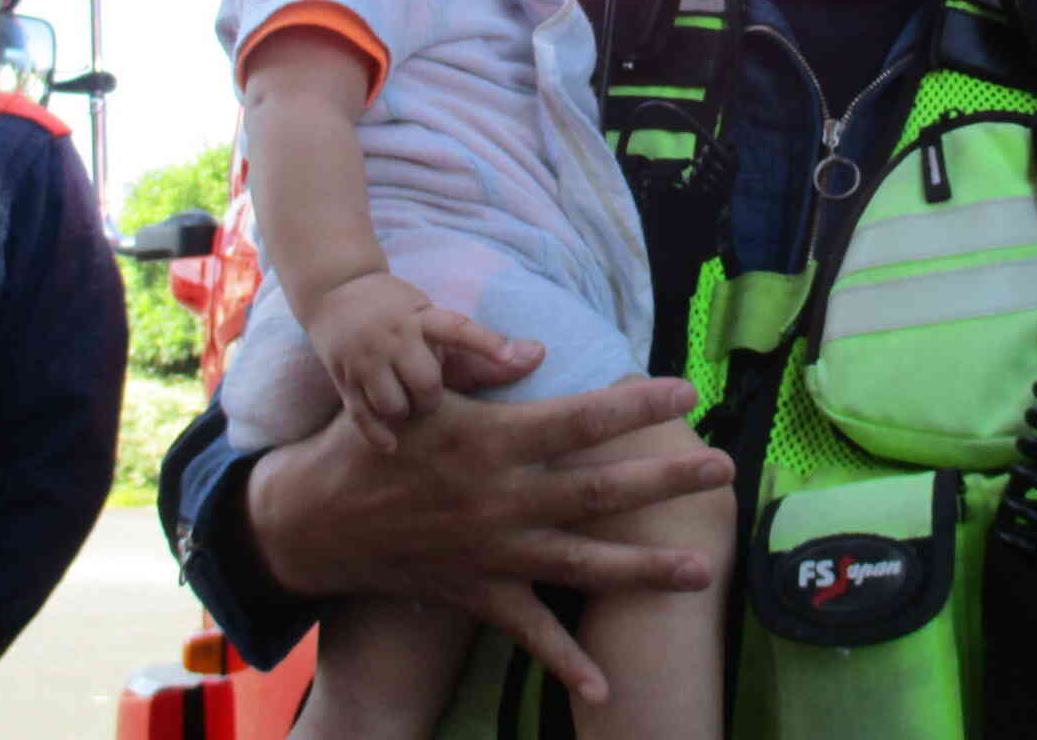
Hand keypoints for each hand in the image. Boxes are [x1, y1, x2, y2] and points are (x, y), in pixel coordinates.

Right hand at [247, 376, 732, 701]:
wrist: (312, 521)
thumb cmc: (370, 442)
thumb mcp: (420, 396)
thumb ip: (479, 370)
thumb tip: (537, 348)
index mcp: (491, 442)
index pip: (578, 420)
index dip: (634, 408)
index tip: (686, 393)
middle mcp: (501, 500)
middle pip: (598, 491)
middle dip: (665, 481)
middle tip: (723, 468)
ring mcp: (493, 553)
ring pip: (582, 563)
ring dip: (644, 571)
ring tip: (702, 572)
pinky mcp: (478, 594)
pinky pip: (530, 631)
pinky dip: (566, 661)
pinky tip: (606, 687)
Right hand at [304, 272, 515, 449]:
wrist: (336, 292)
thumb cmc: (404, 313)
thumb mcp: (439, 320)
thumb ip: (485, 347)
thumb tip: (540, 354)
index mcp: (423, 317)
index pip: (460, 329)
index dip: (488, 344)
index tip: (515, 357)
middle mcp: (394, 336)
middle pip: (426, 382)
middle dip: (433, 398)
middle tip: (431, 396)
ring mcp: (366, 359)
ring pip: (394, 405)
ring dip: (407, 414)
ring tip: (409, 407)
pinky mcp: (344, 380)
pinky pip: (364, 418)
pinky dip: (380, 435)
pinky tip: (392, 445)